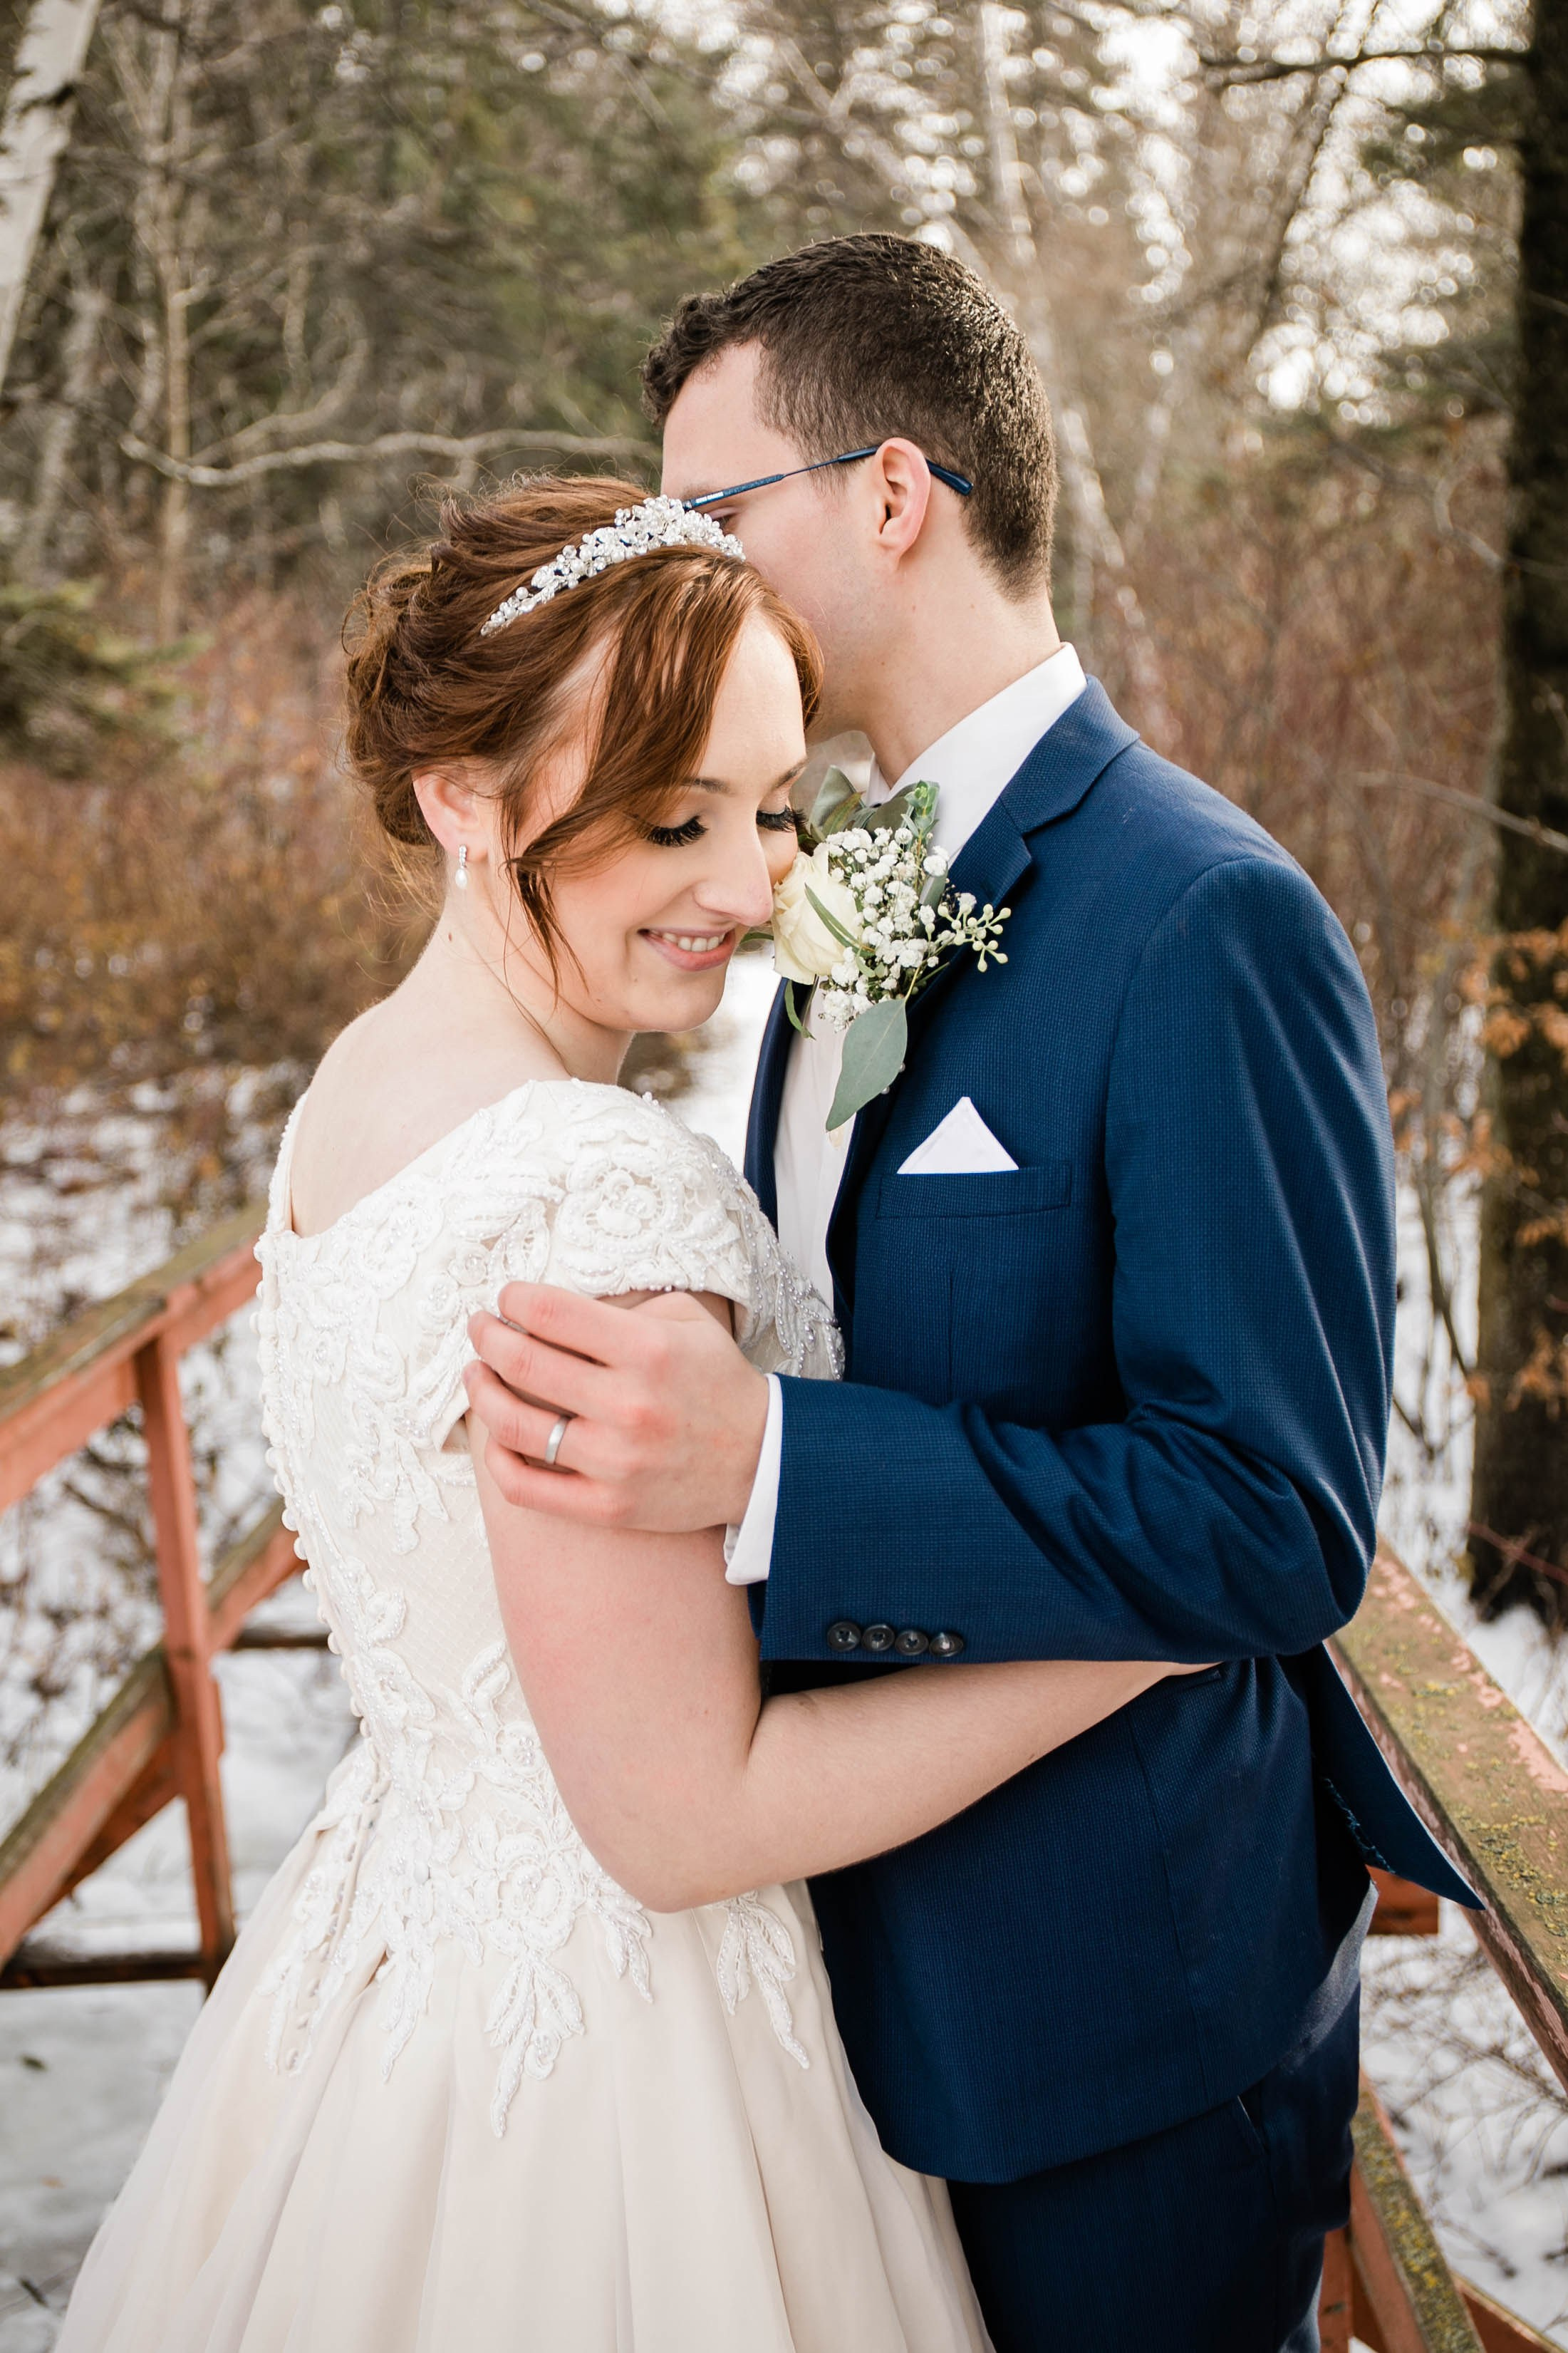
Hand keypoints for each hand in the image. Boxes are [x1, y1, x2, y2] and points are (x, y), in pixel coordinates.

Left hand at [463, 1284, 770, 1531]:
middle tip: (479, 1327)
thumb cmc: (716, 1382)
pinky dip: (496, 1460)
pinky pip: (526, 1489)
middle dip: (487, 1337)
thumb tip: (550, 1307)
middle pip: (522, 1362)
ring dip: (481, 1392)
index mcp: (647, 1350)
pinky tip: (494, 1437)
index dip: (514, 1299)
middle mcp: (628, 1404)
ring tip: (477, 1374)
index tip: (507, 1298)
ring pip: (514, 1425)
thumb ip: (624, 1308)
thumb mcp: (687, 1322)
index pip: (550, 1313)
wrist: (762, 1460)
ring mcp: (615, 1461)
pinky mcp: (608, 1507)